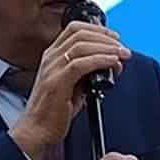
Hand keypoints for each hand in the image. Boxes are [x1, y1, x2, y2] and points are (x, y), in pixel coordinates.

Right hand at [9, 21, 130, 159]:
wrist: (36, 131)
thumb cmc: (53, 112)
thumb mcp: (72, 85)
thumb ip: (87, 71)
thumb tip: (110, 63)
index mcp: (52, 56)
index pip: (74, 29)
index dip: (98, 29)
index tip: (114, 38)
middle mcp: (50, 58)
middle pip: (81, 33)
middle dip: (106, 38)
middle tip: (122, 48)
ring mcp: (52, 69)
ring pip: (82, 45)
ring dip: (107, 48)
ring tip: (121, 55)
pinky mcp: (56, 83)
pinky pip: (80, 64)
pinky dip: (100, 60)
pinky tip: (111, 63)